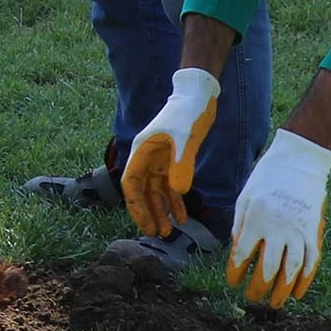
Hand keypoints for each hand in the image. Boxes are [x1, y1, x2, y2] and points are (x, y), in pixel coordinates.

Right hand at [122, 66, 220, 235]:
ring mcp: (159, 160)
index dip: (136, 206)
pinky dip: (176, 201)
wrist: (198, 96)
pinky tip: (183, 215)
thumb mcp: (186, 139)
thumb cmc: (187, 113)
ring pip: (156, 191)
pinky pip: (170, 185)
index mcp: (142, 151)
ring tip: (170, 230)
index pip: (131, 184)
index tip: (146, 224)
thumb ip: (181, 166)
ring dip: (162, 210)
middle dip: (149, 213)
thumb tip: (179, 192)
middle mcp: (146, 158)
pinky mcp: (173, 160)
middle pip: (142, 191)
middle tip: (158, 234)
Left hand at [229, 130, 330, 307]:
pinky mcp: (314, 231)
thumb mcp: (244, 198)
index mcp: (255, 220)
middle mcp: (277, 229)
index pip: (242, 255)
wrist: (299, 161)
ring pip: (292, 270)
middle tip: (252, 298)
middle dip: (258, 288)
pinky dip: (306, 279)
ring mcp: (298, 231)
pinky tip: (298, 292)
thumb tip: (237, 251)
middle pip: (267, 268)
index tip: (232, 282)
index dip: (235, 273)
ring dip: (282, 290)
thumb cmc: (266, 178)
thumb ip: (240, 226)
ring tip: (274, 303)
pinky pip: (312, 261)